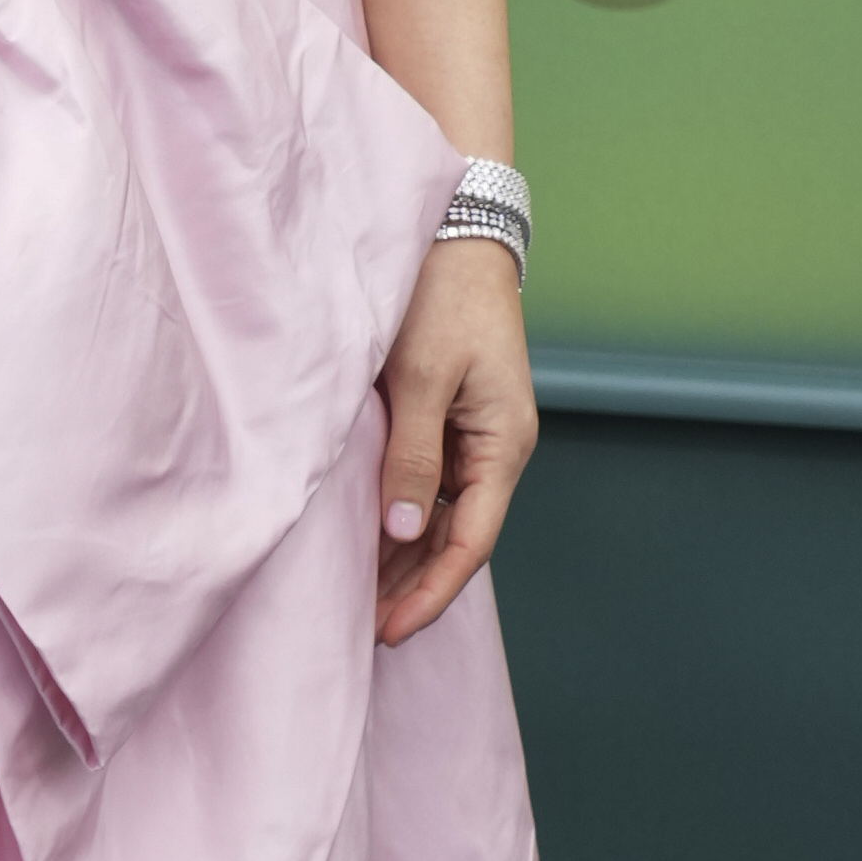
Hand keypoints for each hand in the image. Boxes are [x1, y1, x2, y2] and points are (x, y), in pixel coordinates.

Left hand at [374, 231, 536, 642]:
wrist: (455, 230)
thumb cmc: (440, 295)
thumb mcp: (419, 379)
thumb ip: (412, 459)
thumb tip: (404, 533)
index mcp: (503, 444)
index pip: (471, 542)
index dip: (430, 592)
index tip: (389, 630)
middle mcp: (495, 448)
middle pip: (457, 538)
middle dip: (413, 586)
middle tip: (362, 629)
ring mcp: (473, 434)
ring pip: (440, 516)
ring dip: (404, 557)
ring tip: (358, 597)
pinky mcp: (448, 417)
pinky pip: (428, 484)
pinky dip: (398, 516)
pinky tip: (365, 538)